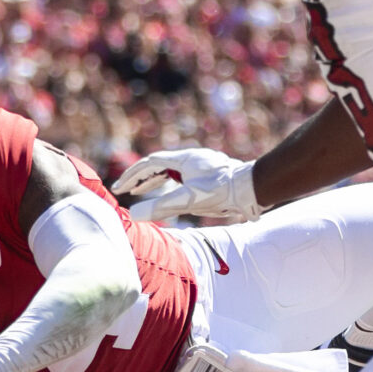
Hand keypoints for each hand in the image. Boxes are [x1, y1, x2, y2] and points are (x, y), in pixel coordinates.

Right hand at [113, 147, 258, 222]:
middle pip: (158, 165)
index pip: (150, 163)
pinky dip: (170, 182)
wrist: (252, 187)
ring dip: (154, 180)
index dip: (132, 176)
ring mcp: (200, 163)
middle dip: (140, 178)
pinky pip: (182, 174)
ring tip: (141, 191)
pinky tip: (169, 192)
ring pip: (170, 170)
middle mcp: (191, 157)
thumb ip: (162, 207)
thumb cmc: (222, 193)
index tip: (120, 188)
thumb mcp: (189, 201)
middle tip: (125, 190)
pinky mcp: (208, 171)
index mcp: (183, 159)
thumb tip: (135, 214)